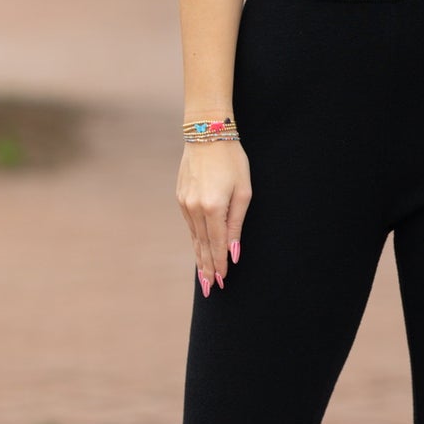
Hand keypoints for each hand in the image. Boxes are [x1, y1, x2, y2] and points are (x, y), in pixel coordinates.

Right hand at [176, 140, 250, 295]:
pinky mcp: (180, 198)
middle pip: (202, 246)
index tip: (221, 283)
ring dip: (199, 257)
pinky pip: (189, 225)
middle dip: (207, 269)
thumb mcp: (243, 192)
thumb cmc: (232, 161)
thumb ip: (236, 224)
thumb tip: (233, 253)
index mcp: (213, 208)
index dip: (220, 265)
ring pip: (194, 237)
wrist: (206, 134)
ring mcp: (184, 203)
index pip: (217, 245)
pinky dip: (194, 240)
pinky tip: (198, 250)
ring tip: (203, 276)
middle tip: (209, 290)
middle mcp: (195, 209)